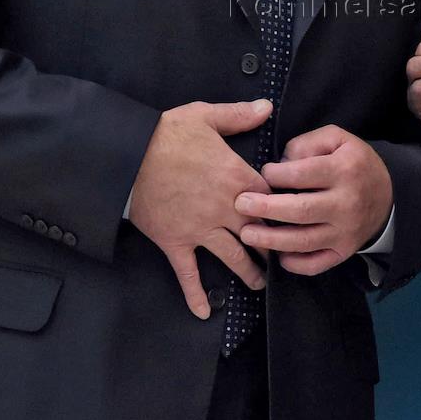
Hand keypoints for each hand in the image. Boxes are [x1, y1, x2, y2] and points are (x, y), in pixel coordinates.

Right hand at [128, 99, 272, 318]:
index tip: (293, 214)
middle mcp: (225, 207)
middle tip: (286, 257)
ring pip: (233, 256)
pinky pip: (188, 273)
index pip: (271, 197)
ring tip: (261, 284)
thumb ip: (239, 115)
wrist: (127, 156)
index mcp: (236, 177)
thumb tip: (266, 107)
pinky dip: (195, 294)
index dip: (283, 206)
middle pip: (259, 232)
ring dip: (249, 271)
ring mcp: (201, 228)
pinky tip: (203, 312)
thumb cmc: (166, 134)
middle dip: (274, 245)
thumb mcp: (205, 116)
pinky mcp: (176, 242)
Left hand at [234, 126, 392, 275]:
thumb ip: (307, 143)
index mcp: (345, 170)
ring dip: (272, 240)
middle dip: (266, 209)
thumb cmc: (354, 164)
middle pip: (301, 210)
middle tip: (241, 205)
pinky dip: (295, 265)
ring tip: (247, 234)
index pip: (304, 174)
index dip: (277, 174)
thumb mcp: (337, 139)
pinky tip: (277, 256)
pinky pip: (317, 264)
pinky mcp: (344, 252)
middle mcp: (346, 203)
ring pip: (304, 241)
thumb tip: (281, 163)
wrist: (388, 196)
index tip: (262, 174)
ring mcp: (346, 231)